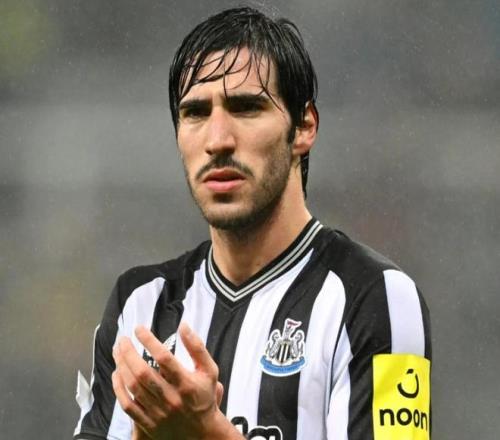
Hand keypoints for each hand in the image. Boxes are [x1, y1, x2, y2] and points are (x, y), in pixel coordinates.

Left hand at [112, 323, 242, 439]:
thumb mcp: (209, 370)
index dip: (149, 341)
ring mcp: (158, 412)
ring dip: (122, 366)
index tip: (139, 329)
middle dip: (128, 353)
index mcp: (186, 383)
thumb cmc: (204, 397)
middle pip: (143, 372)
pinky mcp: (148, 423)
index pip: (164, 358)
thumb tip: (183, 326)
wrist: (202, 433)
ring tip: (118, 351)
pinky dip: (119, 388)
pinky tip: (116, 373)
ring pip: (133, 387)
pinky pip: (128, 405)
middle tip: (123, 339)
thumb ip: (197, 347)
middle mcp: (171, 398)